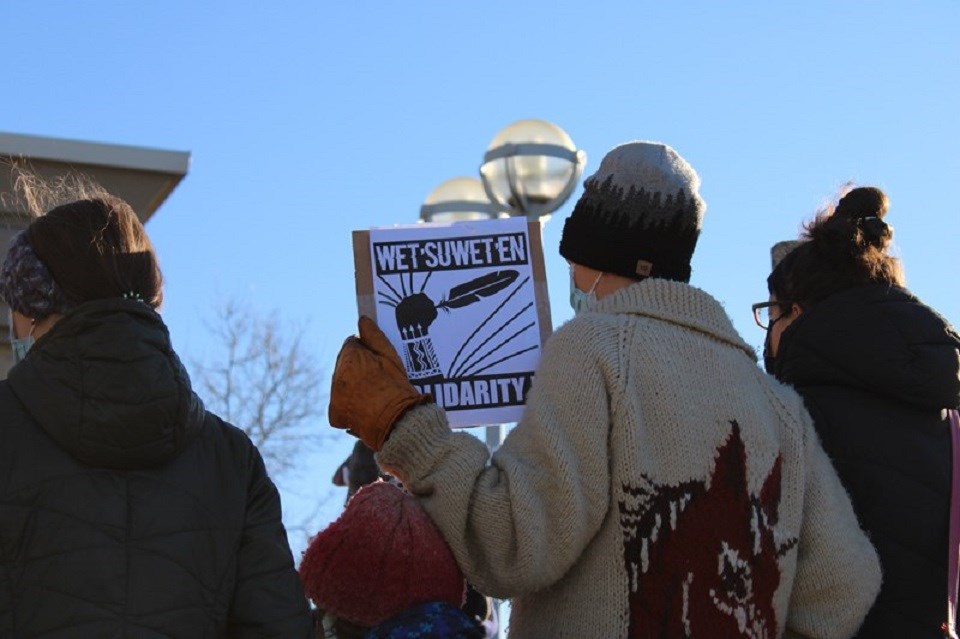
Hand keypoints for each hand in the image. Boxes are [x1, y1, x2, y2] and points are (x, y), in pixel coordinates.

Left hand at [328, 316, 430, 450]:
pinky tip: (365, 406)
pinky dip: (348, 403)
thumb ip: (374, 336)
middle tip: (376, 378)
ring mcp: (335, 395)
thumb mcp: (391, 358)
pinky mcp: (334, 413)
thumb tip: (363, 320)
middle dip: (356, 366)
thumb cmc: (397, 388)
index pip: (351, 344)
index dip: (365, 351)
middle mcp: (338, 375)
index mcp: (351, 358)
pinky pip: (338, 402)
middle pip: (344, 363)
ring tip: (372, 393)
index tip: (377, 361)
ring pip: (340, 381)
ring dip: (351, 383)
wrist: (398, 422)